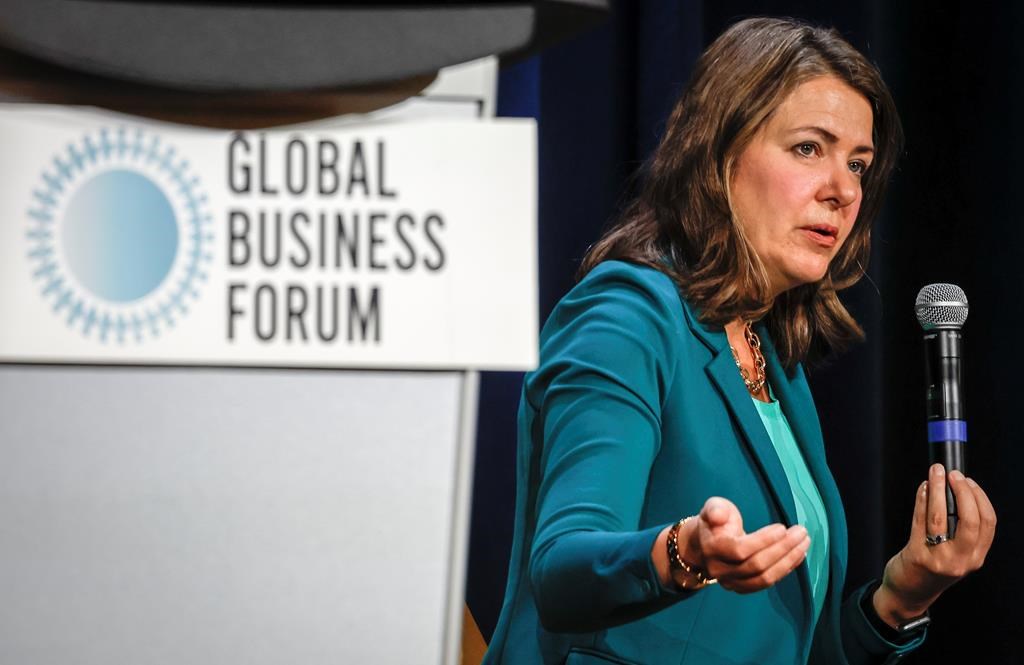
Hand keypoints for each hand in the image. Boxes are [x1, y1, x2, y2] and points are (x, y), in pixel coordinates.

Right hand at [653, 496, 809, 593]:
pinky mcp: (742, 588)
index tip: (782, 527)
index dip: (763, 541)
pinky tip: (798, 555)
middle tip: (801, 532)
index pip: (740, 550)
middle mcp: (720, 570)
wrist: (704, 544)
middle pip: (756, 565)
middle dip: (782, 549)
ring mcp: (731, 582)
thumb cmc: (714, 521)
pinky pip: (766, 583)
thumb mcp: (713, 507)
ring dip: (788, 561)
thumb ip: (715, 509)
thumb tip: (718, 516)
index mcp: (712, 548)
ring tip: (804, 543)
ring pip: (764, 578)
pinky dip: (785, 569)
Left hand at [874, 464, 995, 625]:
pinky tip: (923, 487)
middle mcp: (961, 560)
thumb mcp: (958, 555)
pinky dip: (922, 499)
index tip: (969, 481)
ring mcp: (939, 558)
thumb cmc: (933, 567)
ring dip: (938, 488)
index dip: (980, 497)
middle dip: (963, 491)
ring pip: (941, 516)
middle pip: (970, 519)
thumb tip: (958, 490)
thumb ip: (963, 532)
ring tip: (935, 473)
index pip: (988, 522)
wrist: (909, 593)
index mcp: (976, 558)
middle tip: (953, 474)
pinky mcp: (917, 553)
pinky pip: (920, 519)